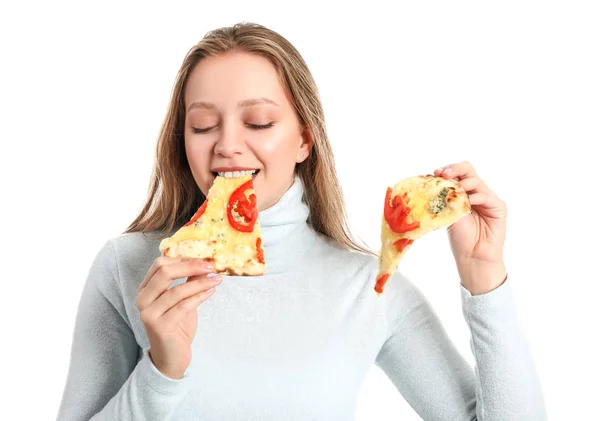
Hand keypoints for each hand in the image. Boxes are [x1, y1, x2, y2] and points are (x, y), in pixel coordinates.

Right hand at [136, 257, 221, 378]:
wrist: (171, 356)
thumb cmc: (177, 325)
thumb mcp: (183, 299)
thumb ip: (188, 281)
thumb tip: (204, 263)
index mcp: (146, 289)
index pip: (160, 264)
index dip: (182, 258)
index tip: (202, 259)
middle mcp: (143, 299)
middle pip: (165, 272)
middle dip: (190, 266)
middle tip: (210, 266)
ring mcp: (149, 314)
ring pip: (177, 291)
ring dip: (200, 283)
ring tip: (217, 279)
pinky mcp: (160, 327)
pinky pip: (183, 306)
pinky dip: (200, 296)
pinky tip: (211, 291)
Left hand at [434, 161, 507, 294]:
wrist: (473, 256)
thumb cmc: (460, 238)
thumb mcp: (447, 214)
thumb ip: (444, 199)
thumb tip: (431, 183)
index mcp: (464, 193)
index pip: (458, 173)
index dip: (447, 170)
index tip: (435, 173)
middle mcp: (476, 193)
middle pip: (468, 170)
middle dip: (454, 170)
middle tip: (444, 175)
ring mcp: (488, 199)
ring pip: (476, 181)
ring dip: (463, 183)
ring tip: (455, 190)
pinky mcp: (498, 207)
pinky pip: (486, 196)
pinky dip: (475, 197)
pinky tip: (468, 201)